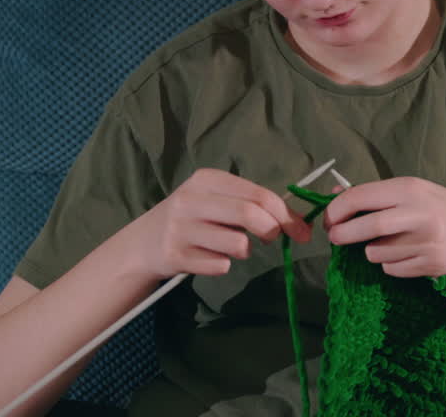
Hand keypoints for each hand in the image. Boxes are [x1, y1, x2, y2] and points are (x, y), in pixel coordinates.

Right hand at [128, 168, 312, 279]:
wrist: (143, 243)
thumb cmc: (193, 218)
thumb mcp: (217, 200)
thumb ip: (252, 204)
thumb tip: (298, 222)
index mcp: (207, 179)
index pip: (259, 195)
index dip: (286, 214)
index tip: (301, 231)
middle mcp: (191, 200)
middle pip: (249, 215)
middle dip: (272, 230)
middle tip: (273, 239)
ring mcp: (181, 228)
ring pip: (238, 244)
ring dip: (245, 250)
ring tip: (231, 246)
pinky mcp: (175, 255)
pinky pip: (219, 265)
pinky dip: (223, 265)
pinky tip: (208, 257)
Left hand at [321, 177, 445, 277]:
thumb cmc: (439, 208)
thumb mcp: (411, 192)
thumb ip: (374, 195)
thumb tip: (333, 195)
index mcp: (410, 188)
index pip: (361, 197)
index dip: (337, 210)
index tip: (329, 219)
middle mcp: (420, 213)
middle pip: (368, 226)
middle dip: (343, 234)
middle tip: (335, 238)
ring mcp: (427, 241)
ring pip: (376, 252)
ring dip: (372, 251)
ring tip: (389, 243)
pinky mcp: (431, 265)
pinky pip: (391, 269)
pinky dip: (390, 265)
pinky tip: (408, 254)